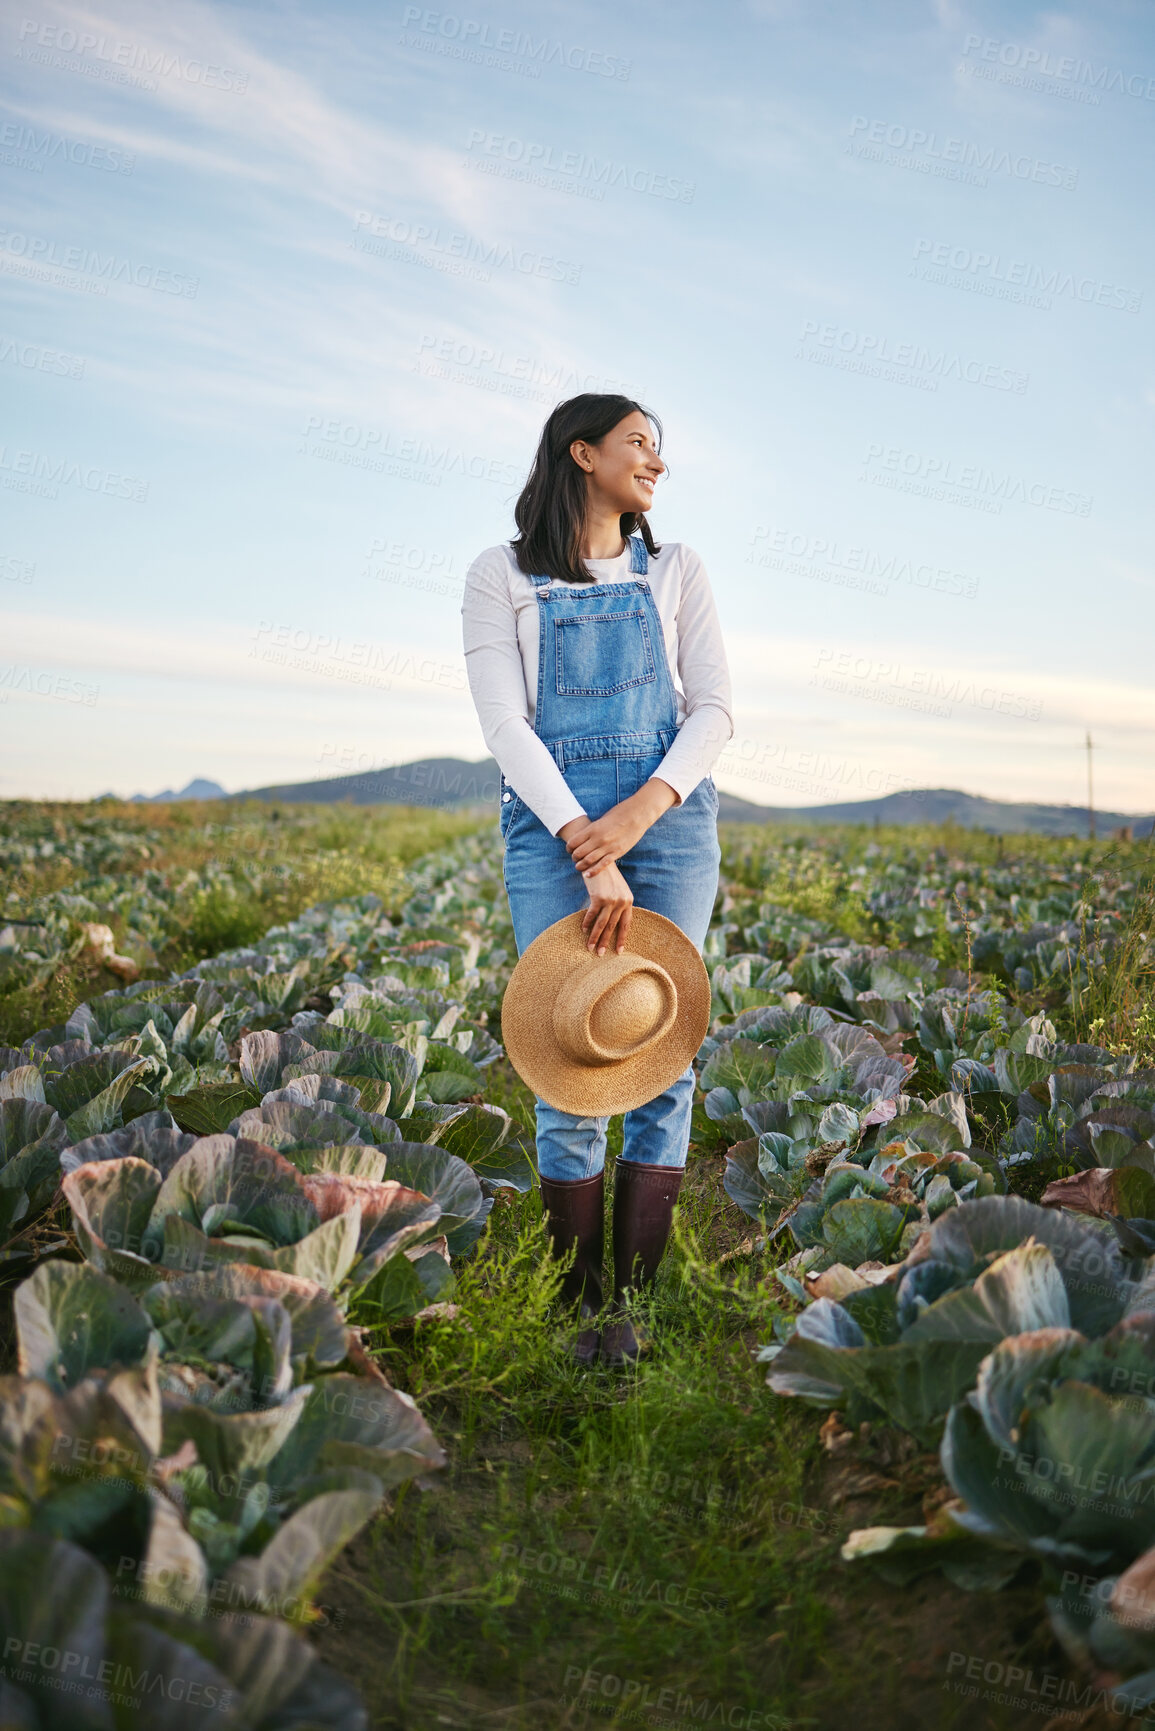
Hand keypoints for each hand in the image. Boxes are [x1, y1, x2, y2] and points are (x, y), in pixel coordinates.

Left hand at [560, 779, 678, 875]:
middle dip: (574, 857)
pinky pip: (602, 865)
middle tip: (574, 858)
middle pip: (578, 853)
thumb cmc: (619, 814)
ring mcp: (608, 847)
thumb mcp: (602, 820)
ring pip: (588, 861)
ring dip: (580, 865)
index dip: (568, 848)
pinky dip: (593, 871)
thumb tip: (584, 839)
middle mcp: (598, 839)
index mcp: (592, 829)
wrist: (638, 815)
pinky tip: (587, 875)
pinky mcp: (617, 853)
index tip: (570, 849)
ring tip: (579, 866)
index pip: (573, 842)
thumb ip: (593, 830)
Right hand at [578, 860, 633, 954]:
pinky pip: (592, 914)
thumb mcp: (617, 889)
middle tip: (600, 954)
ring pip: (602, 924)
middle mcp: (622, 901)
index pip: (626, 924)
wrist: (597, 859)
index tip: (618, 951)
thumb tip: (612, 921)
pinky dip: (587, 923)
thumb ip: (617, 903)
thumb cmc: (606, 875)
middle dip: (605, 942)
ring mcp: (611, 900)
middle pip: (613, 926)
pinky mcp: (599, 897)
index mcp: (628, 900)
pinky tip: (583, 929)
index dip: (622, 938)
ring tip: (590, 948)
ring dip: (595, 937)